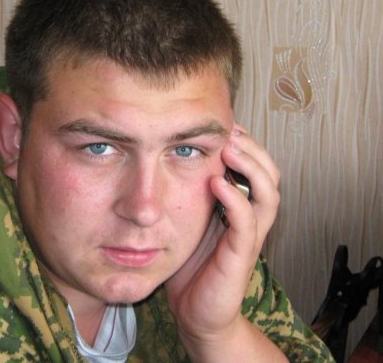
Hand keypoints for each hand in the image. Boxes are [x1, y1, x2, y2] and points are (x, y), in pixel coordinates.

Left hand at [164, 124, 285, 360]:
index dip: (243, 143)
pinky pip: (246, 223)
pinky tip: (219, 183)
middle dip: (252, 147)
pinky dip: (236, 200)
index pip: (253, 167)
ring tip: (230, 147)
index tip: (222, 121)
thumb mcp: (185, 220)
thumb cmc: (189, 266)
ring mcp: (247, 236)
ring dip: (251, 166)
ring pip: (268, 194)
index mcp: (236, 208)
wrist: (194, 313)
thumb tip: (164, 159)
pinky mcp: (240, 255)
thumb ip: (184, 193)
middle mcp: (248, 218)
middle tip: (230, 128)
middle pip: (269, 174)